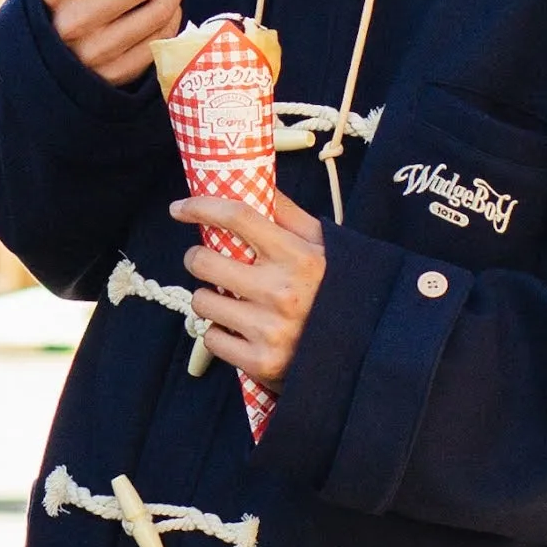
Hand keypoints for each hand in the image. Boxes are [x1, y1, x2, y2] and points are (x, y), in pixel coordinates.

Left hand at [175, 192, 328, 389]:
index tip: (180, 208)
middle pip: (204, 260)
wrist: (366, 352)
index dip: (201, 206)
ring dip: (209, 298)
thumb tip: (257, 184)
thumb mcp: (327, 248)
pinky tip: (239, 330)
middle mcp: (281, 291)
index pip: (238, 217)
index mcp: (298, 257)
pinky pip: (210, 338)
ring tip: (231, 301)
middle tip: (208, 260)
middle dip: (198, 257)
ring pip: (202, 301)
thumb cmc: (339, 293)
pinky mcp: (260, 362)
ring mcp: (269, 329)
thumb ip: (290, 216)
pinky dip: (219, 333)